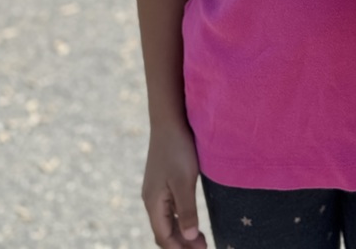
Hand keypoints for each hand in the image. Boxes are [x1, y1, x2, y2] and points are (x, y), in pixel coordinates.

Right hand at [142, 122, 207, 247]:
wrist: (169, 120)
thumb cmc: (177, 149)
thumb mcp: (184, 181)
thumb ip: (186, 210)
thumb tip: (189, 237)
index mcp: (153, 202)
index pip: (164, 236)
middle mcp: (151, 199)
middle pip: (164, 231)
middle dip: (181, 244)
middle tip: (204, 248)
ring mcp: (156, 190)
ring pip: (166, 220)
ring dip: (182, 232)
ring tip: (200, 240)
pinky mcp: (162, 181)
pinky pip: (169, 209)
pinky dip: (180, 219)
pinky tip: (190, 220)